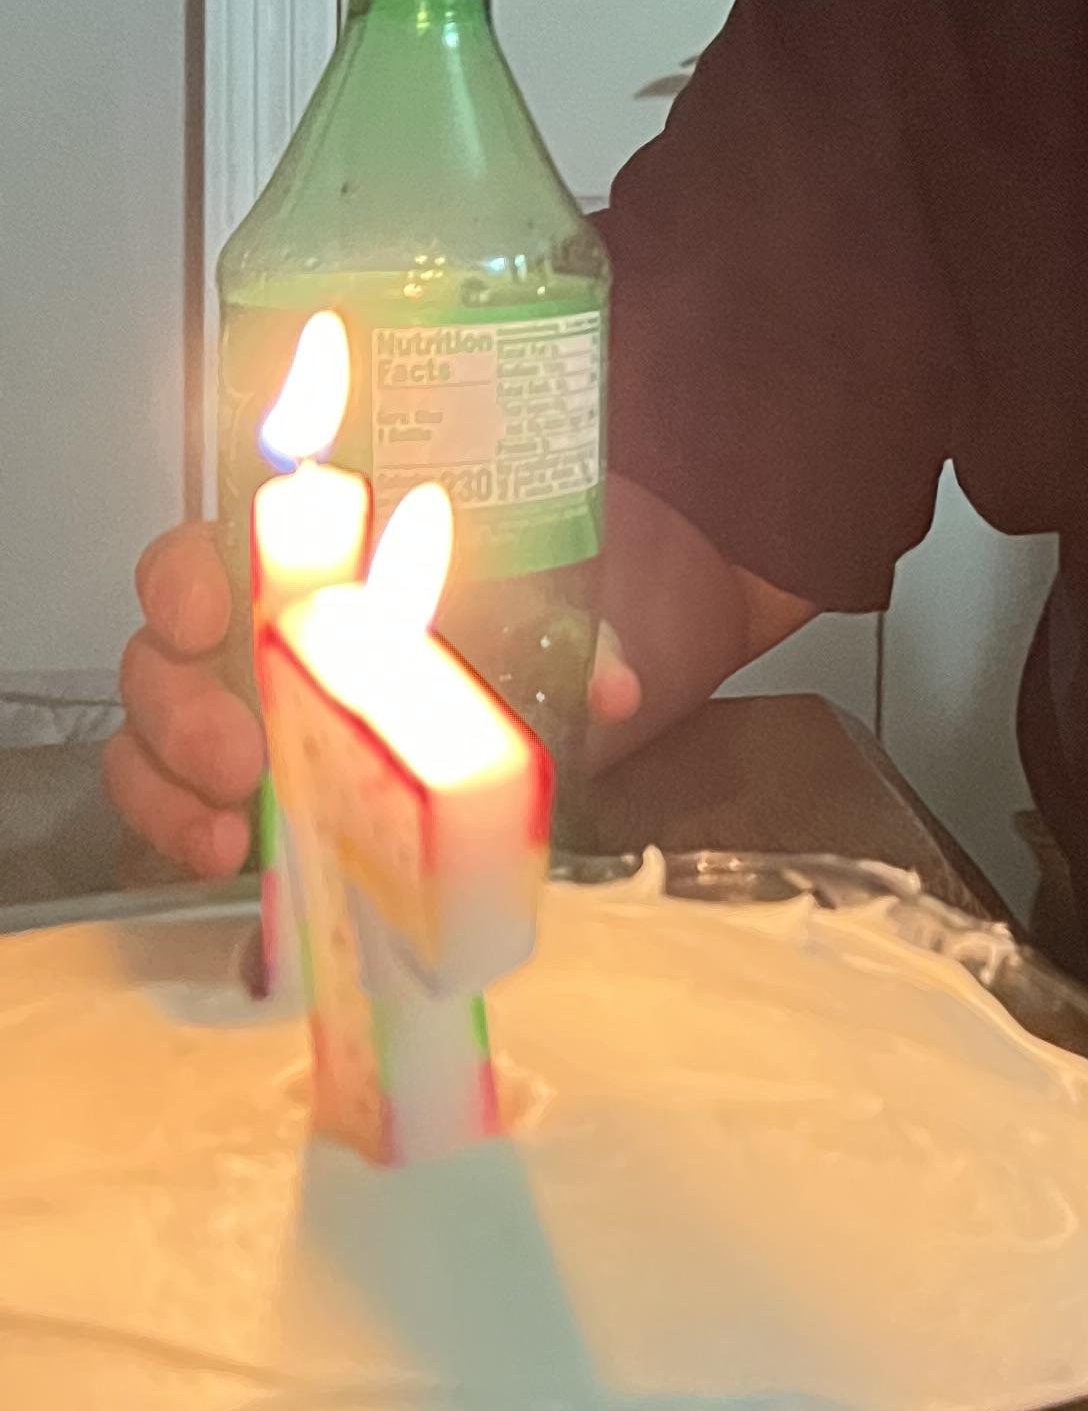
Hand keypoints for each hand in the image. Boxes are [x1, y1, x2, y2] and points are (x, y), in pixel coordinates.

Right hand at [106, 528, 641, 879]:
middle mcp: (244, 634)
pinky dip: (182, 830)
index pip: (207, 550)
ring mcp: (228, 711)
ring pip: (148, 733)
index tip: (212, 615)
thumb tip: (616, 686)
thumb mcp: (546, 615)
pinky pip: (171, 803)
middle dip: (183, 709)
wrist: (532, 670)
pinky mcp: (231, 789)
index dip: (190, 578)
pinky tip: (224, 860)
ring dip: (171, 785)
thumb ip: (579, 639)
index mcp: (305, 571)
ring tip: (228, 837)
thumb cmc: (511, 619)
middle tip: (240, 760)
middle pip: (161, 651)